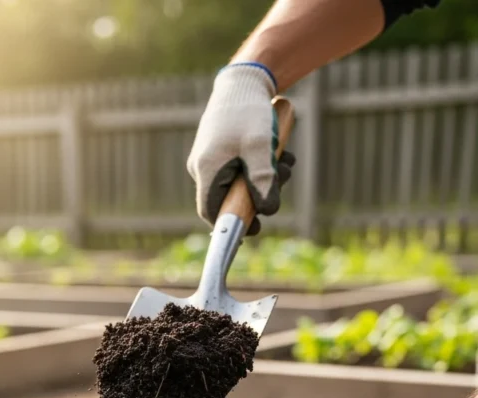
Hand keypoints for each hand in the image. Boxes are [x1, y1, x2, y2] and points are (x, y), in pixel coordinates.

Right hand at [187, 62, 294, 234]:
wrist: (243, 79)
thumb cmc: (249, 110)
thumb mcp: (260, 146)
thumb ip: (263, 180)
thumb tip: (267, 210)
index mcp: (206, 169)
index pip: (212, 212)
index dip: (233, 225)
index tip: (256, 228)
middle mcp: (202, 167)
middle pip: (228, 199)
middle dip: (259, 195)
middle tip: (282, 180)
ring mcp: (210, 159)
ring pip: (237, 183)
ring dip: (264, 178)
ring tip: (285, 162)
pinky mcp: (220, 151)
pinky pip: (239, 169)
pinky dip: (259, 166)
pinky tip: (278, 153)